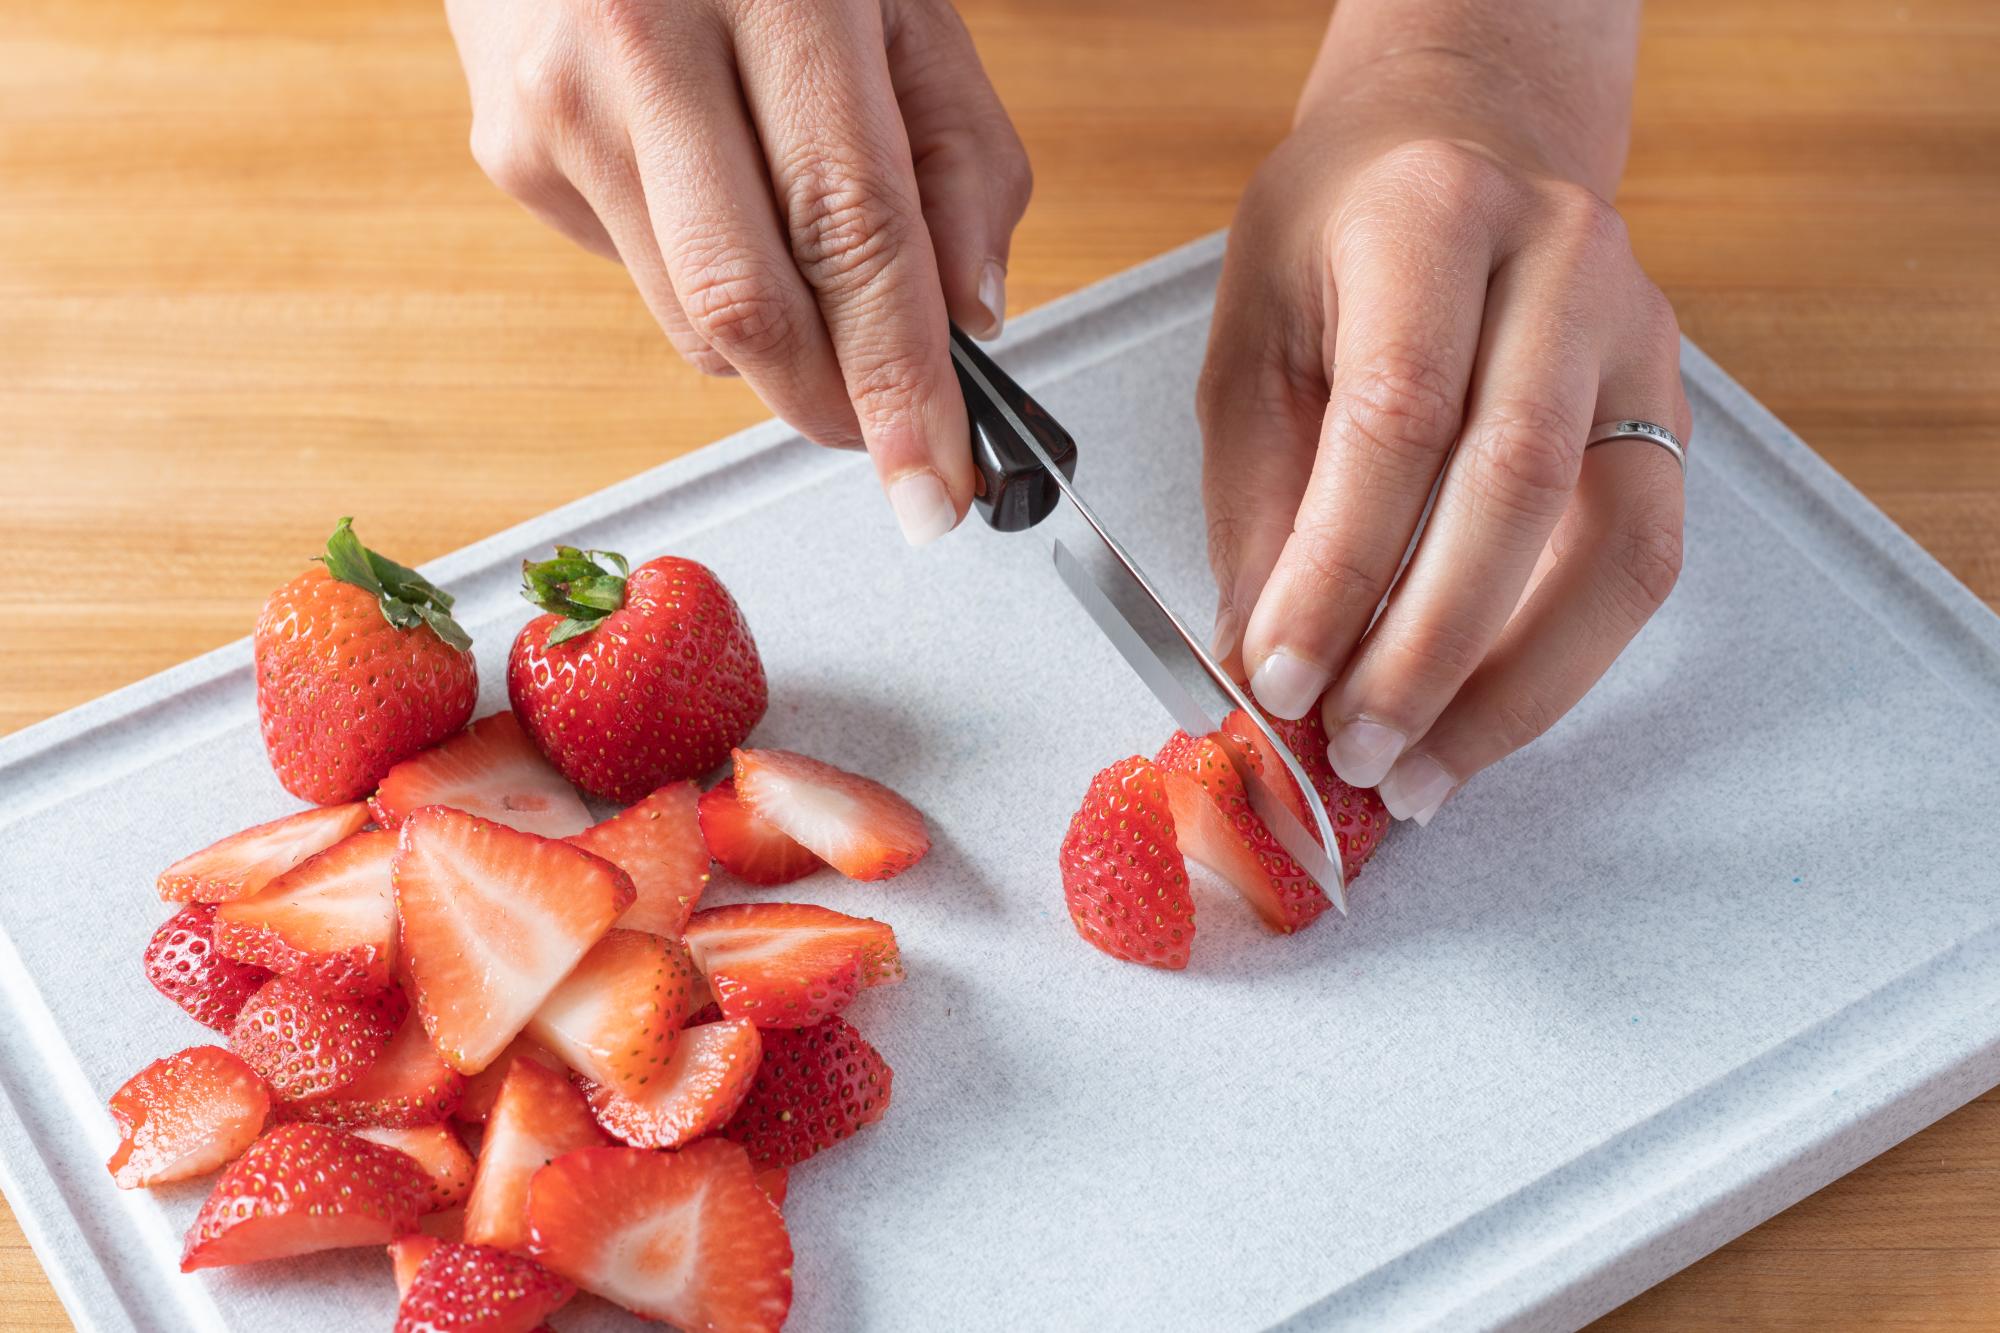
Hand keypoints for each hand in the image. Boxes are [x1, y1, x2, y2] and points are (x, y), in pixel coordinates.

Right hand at [445, 0, 1031, 544]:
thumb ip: (960, 154)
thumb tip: (969, 317)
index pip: (852, 232)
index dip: (901, 382)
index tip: (936, 486)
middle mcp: (644, 45)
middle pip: (754, 310)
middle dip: (838, 409)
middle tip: (897, 437)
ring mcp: (558, 106)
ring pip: (697, 326)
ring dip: (780, 345)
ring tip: (802, 245)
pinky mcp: (510, 154)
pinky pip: (644, 283)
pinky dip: (705, 279)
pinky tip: (706, 184)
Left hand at [1200, 57, 1688, 825]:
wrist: (1461, 144)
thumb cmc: (1343, 235)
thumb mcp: (1254, 333)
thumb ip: (1258, 498)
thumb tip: (1256, 661)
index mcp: (1434, 219)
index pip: (1397, 416)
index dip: (1337, 567)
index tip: (1278, 678)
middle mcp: (1564, 267)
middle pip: (1515, 486)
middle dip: (1424, 649)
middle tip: (1350, 749)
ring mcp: (1639, 341)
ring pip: (1614, 546)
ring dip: (1512, 688)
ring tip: (1419, 775)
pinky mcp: (1669, 414)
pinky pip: (1640, 565)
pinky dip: (1559, 665)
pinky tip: (1480, 724)